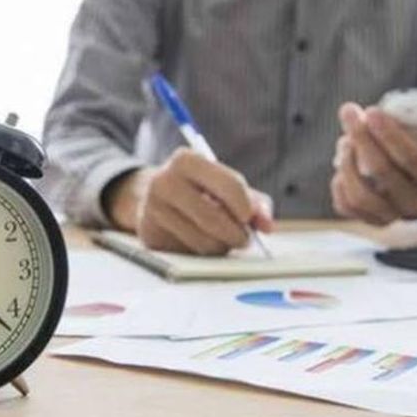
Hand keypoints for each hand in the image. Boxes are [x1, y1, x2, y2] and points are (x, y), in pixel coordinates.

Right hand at [106, 147, 273, 254]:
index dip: (246, 206)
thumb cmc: (199, 189)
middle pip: (215, 218)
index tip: (249, 218)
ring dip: (221, 247)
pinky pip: (189, 255)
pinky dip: (202, 254)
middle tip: (245, 238)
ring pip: (203, 242)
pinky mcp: (149, 237)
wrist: (151, 197)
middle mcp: (164, 182)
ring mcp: (153, 211)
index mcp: (186, 160)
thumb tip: (266, 226)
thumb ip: (254, 201)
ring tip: (221, 238)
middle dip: (237, 234)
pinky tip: (200, 242)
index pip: (229, 185)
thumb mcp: (225, 184)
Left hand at [331, 102, 416, 224]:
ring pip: (360, 194)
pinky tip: (341, 163)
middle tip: (350, 111)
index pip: (411, 159)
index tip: (372, 111)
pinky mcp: (371, 219)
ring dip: (347, 162)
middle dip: (361, 138)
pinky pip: (347, 207)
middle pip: (381, 172)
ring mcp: (391, 214)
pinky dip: (339, 185)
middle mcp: (413, 202)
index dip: (390, 135)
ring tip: (345, 139)